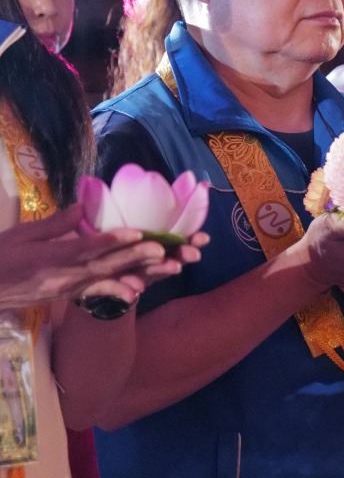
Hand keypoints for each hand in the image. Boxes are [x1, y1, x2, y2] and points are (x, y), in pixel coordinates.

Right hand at [0, 205, 184, 311]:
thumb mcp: (20, 235)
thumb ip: (54, 224)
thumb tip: (83, 206)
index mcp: (49, 259)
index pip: (86, 248)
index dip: (113, 241)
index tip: (137, 233)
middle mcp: (62, 277)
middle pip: (104, 266)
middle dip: (135, 257)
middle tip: (163, 249)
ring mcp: (67, 289)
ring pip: (107, 280)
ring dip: (136, 274)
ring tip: (163, 268)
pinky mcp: (67, 296)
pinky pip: (96, 294)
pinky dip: (117, 292)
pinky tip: (137, 293)